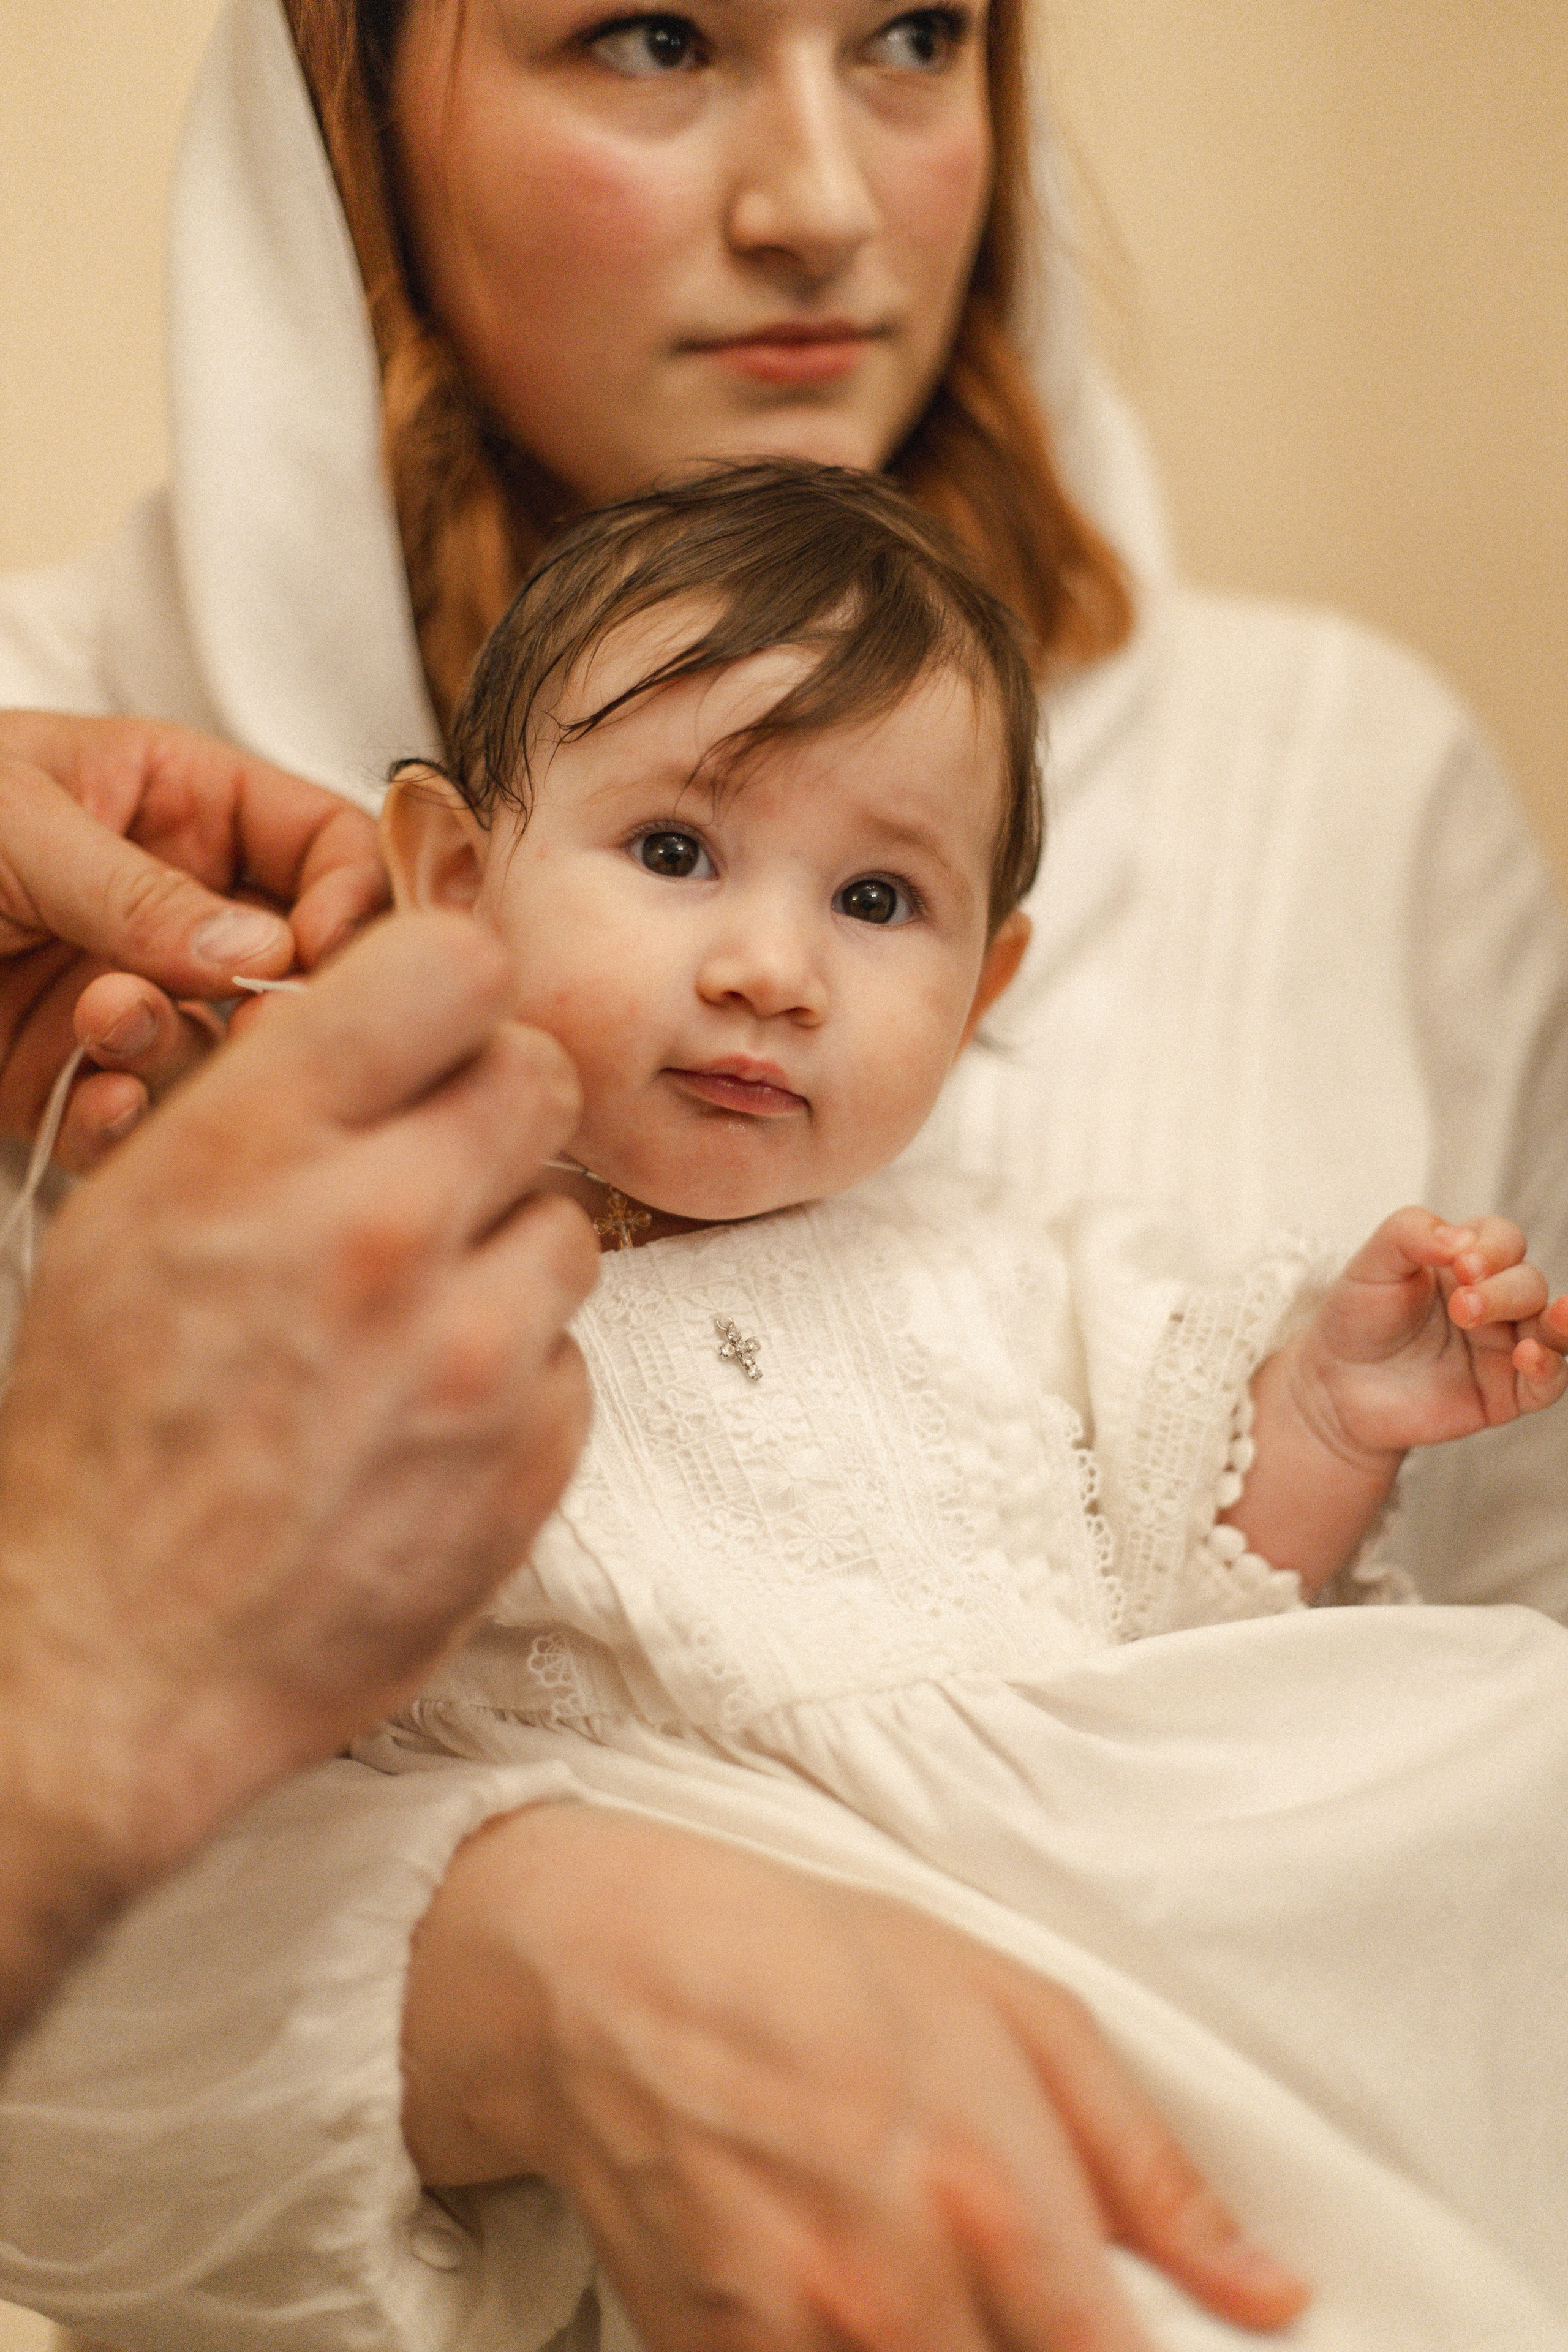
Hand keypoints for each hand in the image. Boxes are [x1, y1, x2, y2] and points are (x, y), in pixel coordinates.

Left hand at [0, 710, 388, 1169]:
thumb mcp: (8, 821)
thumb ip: (137, 887)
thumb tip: (263, 952)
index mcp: (179, 799)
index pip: (327, 842)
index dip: (354, 898)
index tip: (321, 953)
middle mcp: (175, 902)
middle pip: (305, 963)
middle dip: (285, 1002)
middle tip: (258, 1027)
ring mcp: (131, 993)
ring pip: (230, 1051)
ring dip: (181, 1053)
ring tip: (103, 1028)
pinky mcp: (75, 1076)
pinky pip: (145, 1114)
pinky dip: (126, 1119)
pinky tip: (87, 1099)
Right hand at [0, 912, 596, 1916]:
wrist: (110, 1660)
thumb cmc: (104, 1438)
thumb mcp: (133, 1218)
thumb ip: (274, 1105)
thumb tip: (388, 1029)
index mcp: (261, 1148)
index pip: (453, 965)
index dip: (452, 996)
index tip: (437, 1040)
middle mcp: (381, 1230)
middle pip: (540, 1078)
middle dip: (492, 1115)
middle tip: (435, 1177)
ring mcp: (473, 1353)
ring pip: (568, 1226)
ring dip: (504, 1259)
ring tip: (410, 1327)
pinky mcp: (530, 1459)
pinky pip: (572, 1358)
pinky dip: (516, 1378)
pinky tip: (425, 1423)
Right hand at [402, 1806, 1308, 2351]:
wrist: (612, 1975)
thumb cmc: (826, 1968)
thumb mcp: (1015, 2011)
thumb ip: (1150, 2167)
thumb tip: (1272, 2293)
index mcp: (998, 2201)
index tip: (1150, 2346)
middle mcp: (903, 2296)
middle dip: (1039, 2351)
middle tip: (1022, 2291)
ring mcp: (800, 2344)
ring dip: (946, 2347)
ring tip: (935, 2281)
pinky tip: (848, 2296)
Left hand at [1299, 1207, 1566, 1462]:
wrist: (1336, 1387)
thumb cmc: (1357, 1318)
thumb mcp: (1372, 1265)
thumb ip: (1409, 1233)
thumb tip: (1459, 1238)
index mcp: (1468, 1262)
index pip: (1504, 1240)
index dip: (1493, 1248)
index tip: (1460, 1264)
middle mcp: (1496, 1300)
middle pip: (1528, 1283)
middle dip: (1503, 1291)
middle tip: (1462, 1307)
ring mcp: (1504, 1348)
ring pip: (1552, 1328)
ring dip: (1556, 1322)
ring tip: (1554, 1316)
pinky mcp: (1506, 1394)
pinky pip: (1549, 1382)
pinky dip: (1550, 1368)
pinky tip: (1530, 1357)